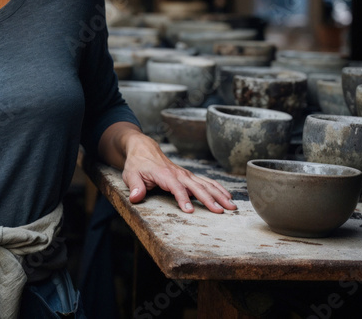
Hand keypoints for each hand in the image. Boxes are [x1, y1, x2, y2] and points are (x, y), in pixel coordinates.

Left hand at [122, 132, 236, 213]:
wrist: (144, 148)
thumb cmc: (137, 164)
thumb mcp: (130, 174)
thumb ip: (134, 186)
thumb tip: (135, 198)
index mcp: (164, 174)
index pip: (175, 187)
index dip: (182, 198)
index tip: (189, 211)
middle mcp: (178, 174)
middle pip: (196, 186)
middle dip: (209, 199)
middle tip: (220, 211)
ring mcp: (186, 174)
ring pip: (206, 184)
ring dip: (219, 194)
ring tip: (231, 206)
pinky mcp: (189, 176)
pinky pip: (206, 181)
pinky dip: (218, 188)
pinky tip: (228, 196)